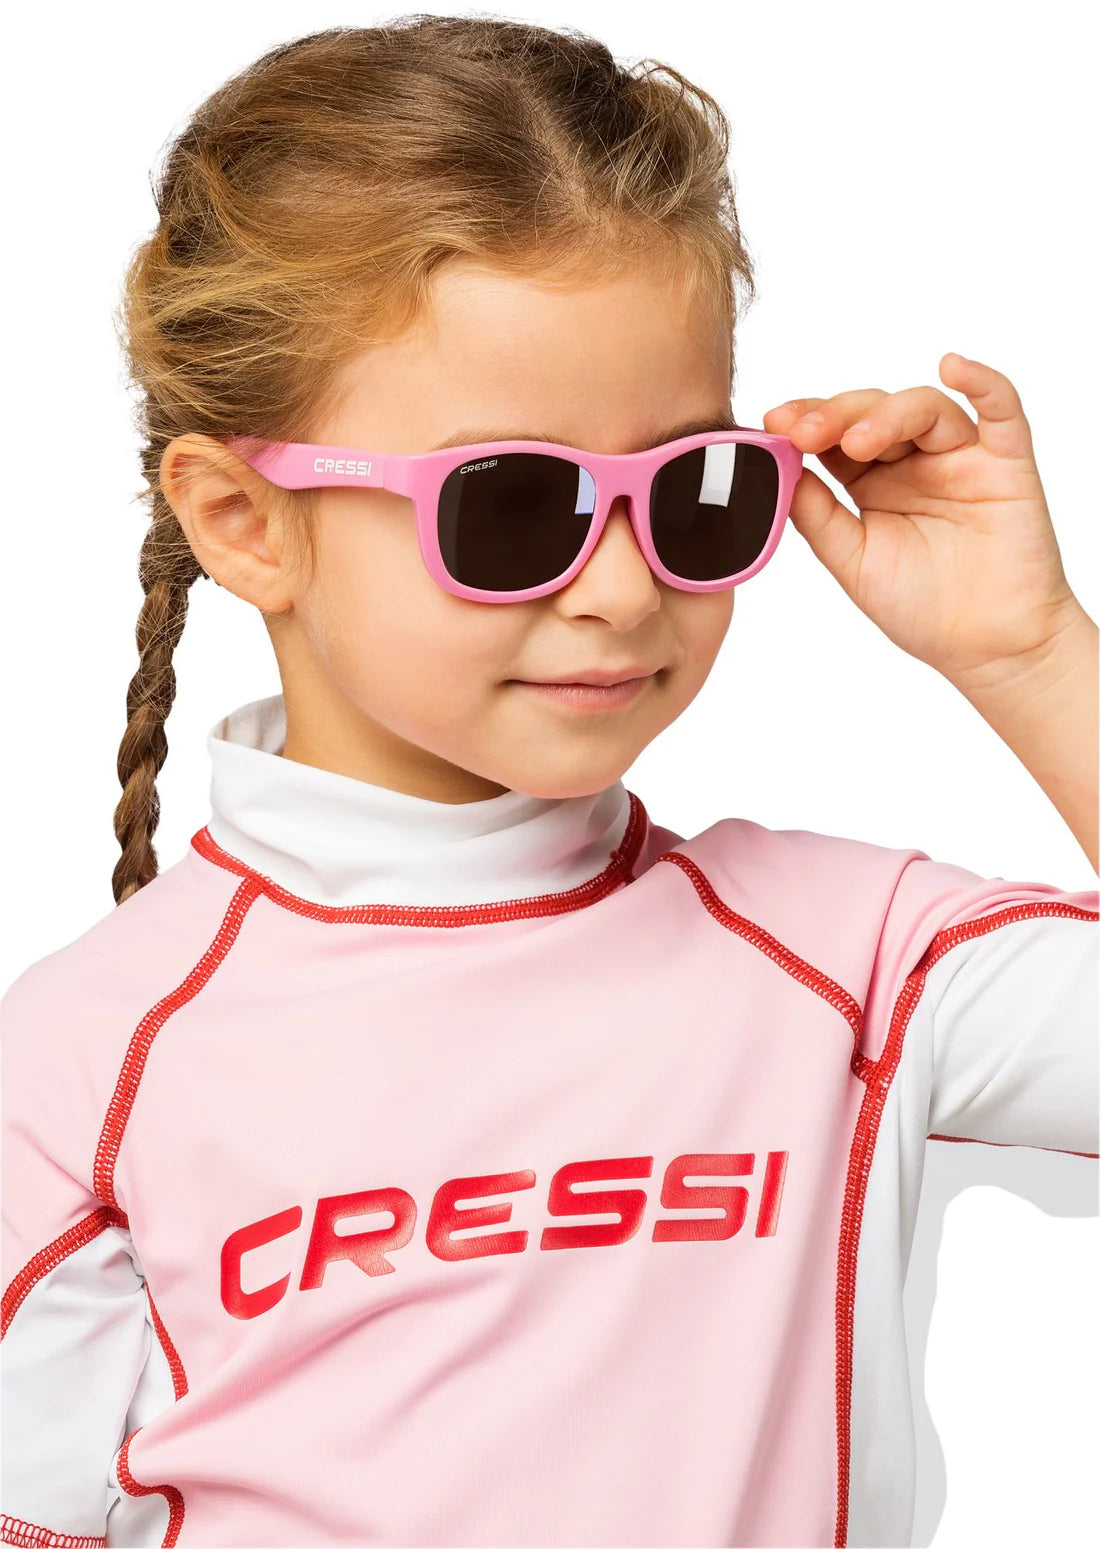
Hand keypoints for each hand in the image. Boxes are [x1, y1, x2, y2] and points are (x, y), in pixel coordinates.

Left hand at [763, 355, 1083, 689]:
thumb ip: (818, 517)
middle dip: (834, 416)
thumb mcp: (852, 563)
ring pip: (924, 408)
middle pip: (872, 413)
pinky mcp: (1006, 463)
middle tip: (803, 431)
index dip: (804, 423)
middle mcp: (913, 462)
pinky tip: (953, 367)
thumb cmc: (922, 609)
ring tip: (856, 440)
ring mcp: (960, 458)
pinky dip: (983, 382)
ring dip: (886, 414)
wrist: (985, 648)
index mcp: (871, 483)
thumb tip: (782, 471)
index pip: (833, 436)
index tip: (773, 424)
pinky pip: (1001, 410)